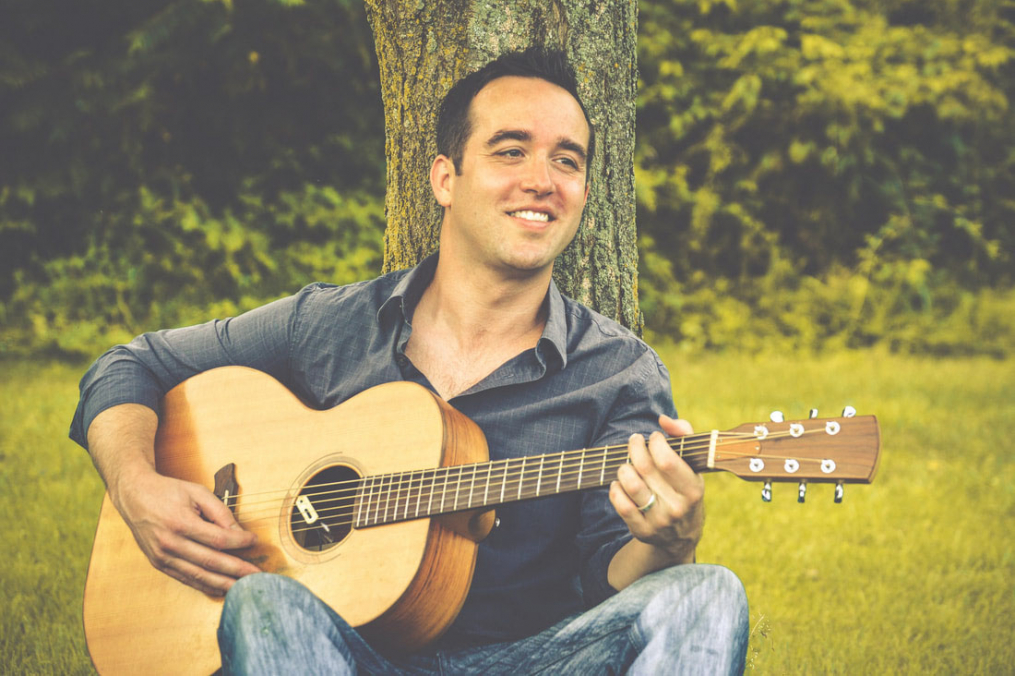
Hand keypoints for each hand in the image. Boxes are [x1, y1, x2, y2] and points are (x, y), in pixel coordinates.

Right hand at [110, 468, 260, 595]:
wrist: (134, 496)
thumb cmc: (168, 491)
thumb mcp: (197, 493)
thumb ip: (220, 512)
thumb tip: (239, 532)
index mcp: (181, 523)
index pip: (218, 539)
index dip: (240, 542)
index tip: (254, 540)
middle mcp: (170, 543)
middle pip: (210, 562)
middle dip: (237, 571)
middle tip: (257, 576)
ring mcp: (162, 557)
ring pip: (198, 576)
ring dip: (223, 584)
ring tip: (243, 589)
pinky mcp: (158, 564)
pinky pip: (185, 579)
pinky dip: (205, 586)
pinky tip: (220, 588)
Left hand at [609, 415, 703, 563]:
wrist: (682, 536)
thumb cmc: (684, 489)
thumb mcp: (693, 465)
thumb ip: (684, 435)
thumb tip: (663, 419)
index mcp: (693, 489)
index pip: (667, 461)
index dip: (656, 443)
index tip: (654, 437)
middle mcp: (677, 507)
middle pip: (645, 469)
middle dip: (635, 448)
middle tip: (634, 441)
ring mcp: (659, 520)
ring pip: (632, 486)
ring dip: (624, 468)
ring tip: (627, 463)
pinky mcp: (642, 530)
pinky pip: (621, 505)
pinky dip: (615, 489)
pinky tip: (620, 482)